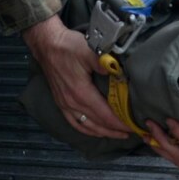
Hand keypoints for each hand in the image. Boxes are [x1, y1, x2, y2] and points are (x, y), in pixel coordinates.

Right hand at [22, 15, 131, 138]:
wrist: (46, 45)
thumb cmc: (67, 46)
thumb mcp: (89, 50)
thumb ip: (105, 63)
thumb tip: (118, 73)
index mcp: (81, 93)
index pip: (105, 115)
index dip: (119, 123)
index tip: (132, 126)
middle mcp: (72, 103)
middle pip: (97, 124)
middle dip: (114, 130)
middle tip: (130, 132)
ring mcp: (65, 104)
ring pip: (86, 126)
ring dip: (102, 132)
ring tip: (116, 134)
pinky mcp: (60, 102)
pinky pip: (74, 123)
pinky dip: (86, 129)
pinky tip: (94, 130)